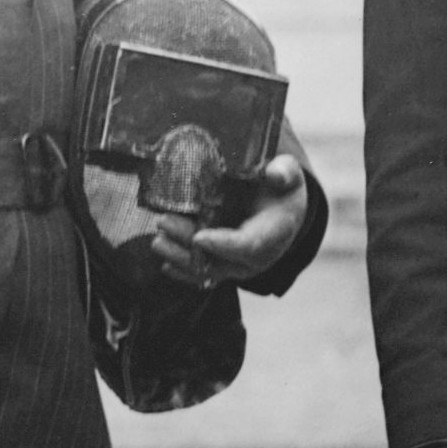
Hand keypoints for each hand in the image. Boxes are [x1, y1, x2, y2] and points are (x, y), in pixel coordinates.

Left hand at [153, 154, 310, 287]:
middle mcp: (258, 256)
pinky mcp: (226, 266)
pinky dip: (184, 270)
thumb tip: (275, 174)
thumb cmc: (282, 190)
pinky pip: (204, 274)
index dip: (223, 244)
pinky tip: (165, 263)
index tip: (198, 238)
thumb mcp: (289, 174)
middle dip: (189, 246)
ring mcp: (240, 265)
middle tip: (164, 222)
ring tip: (157, 240)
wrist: (283, 211)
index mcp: (275, 232)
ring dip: (180, 258)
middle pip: (220, 260)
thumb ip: (284, 172)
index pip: (249, 246)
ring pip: (208, 269)